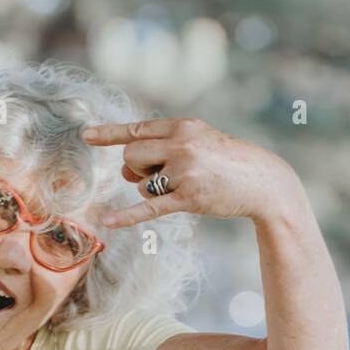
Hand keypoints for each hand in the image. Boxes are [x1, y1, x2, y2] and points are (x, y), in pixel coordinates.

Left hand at [82, 118, 303, 227]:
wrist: (264, 181)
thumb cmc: (227, 163)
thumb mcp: (199, 141)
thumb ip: (163, 148)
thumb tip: (125, 168)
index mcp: (183, 126)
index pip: (137, 128)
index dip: (109, 134)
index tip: (86, 135)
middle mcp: (182, 144)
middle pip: (131, 156)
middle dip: (136, 169)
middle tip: (160, 175)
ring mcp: (185, 171)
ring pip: (140, 182)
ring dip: (150, 190)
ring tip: (181, 187)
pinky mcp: (189, 198)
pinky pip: (148, 208)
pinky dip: (127, 216)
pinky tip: (107, 222)